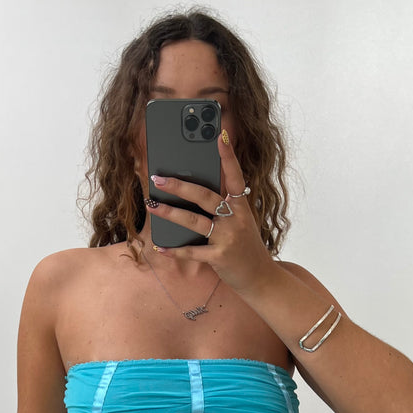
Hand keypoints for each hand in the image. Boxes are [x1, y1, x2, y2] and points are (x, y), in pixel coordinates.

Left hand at [145, 129, 276, 296]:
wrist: (260, 278)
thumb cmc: (244, 246)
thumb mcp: (240, 222)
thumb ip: (223, 207)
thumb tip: (191, 191)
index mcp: (241, 207)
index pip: (235, 176)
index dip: (228, 156)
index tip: (221, 134)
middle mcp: (236, 219)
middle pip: (205, 197)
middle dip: (180, 186)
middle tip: (158, 178)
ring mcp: (228, 238)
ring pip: (195, 221)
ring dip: (170, 213)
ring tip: (152, 205)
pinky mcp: (220, 257)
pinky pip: (193, 251)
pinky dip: (175, 250)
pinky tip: (160, 246)